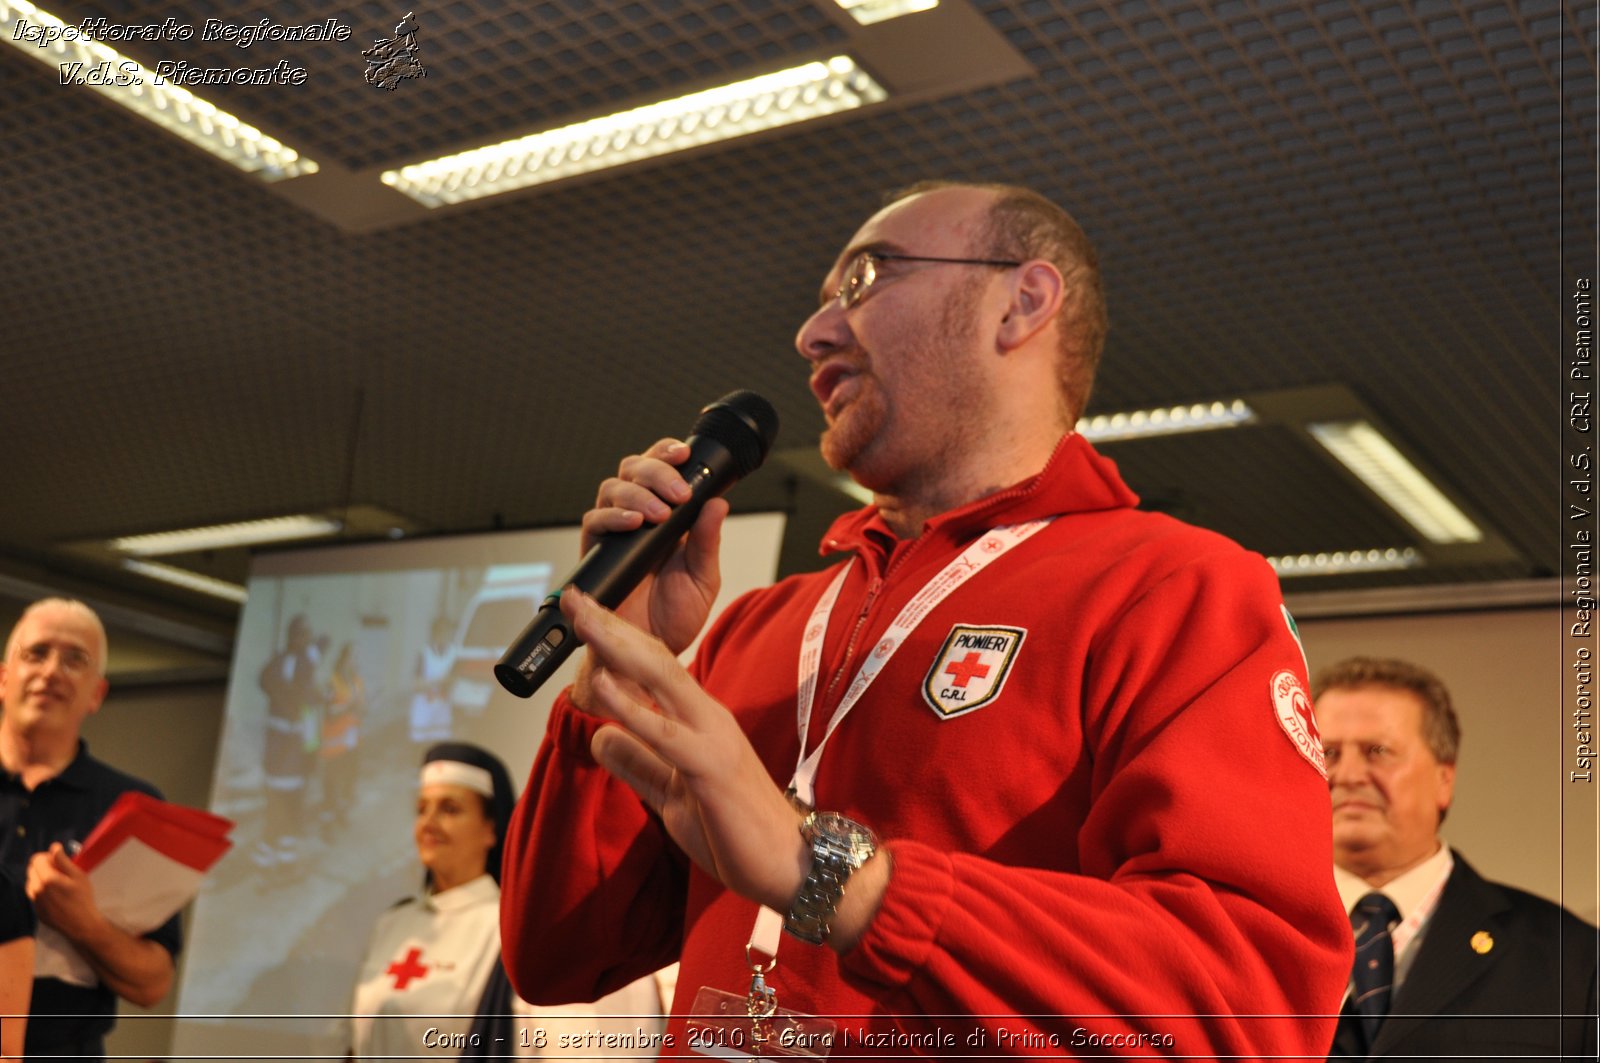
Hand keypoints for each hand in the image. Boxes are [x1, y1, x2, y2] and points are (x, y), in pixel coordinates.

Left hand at [26, 843, 105, 941]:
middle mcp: (36, 889)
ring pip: (31, 882)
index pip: (36, 859)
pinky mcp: (36, 910)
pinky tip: (56, 896)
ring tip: (57, 883)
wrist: (81, 924)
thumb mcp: (78, 876)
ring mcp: (34, 901)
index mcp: (47, 878)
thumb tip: (54, 847)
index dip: (47, 856)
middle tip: (60, 871)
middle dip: (43, 866)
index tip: (58, 860)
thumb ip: (63, 860)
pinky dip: (41, 890)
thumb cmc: (83, 897)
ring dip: (40, 878)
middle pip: (32, 870)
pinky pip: (34, 895)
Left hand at [562, 588, 806, 912]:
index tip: (581, 616)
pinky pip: (664, 734)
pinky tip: (603, 686)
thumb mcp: (673, 796)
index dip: (615, 639)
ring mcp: (711, 738)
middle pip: (652, 658)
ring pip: (658, 679)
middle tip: (572, 597)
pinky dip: (631, 707)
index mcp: (700, 720)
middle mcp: (707, 717)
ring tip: (581, 619)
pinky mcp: (710, 768)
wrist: (793, 865)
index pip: (653, 666)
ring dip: (615, 647)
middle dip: (609, 626)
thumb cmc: (738, 831)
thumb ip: (640, 764)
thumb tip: (600, 737)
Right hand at [574, 439, 727, 705]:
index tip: (684, 453)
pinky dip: (613, 517)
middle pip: (633, 469)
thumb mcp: (704, 578)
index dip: (668, 453)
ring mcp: (615, 533)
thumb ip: (708, 541)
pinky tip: (633, 524)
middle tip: (677, 492)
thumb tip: (718, 502)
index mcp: (668, 517)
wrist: (649, 653)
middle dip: (655, 470)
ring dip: (636, 493)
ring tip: (658, 513)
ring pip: (612, 488)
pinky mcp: (596, 552)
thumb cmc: (675, 616)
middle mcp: (638, 518)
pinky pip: (594, 522)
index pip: (662, 469)